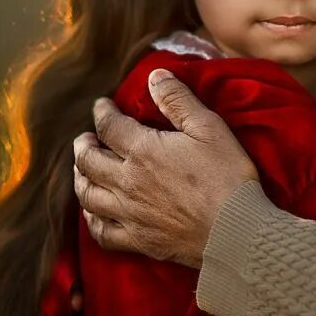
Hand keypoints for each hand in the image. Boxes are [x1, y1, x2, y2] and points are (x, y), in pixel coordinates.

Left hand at [73, 72, 259, 268]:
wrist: (235, 230)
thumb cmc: (227, 175)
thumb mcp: (209, 127)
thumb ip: (178, 100)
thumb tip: (154, 76)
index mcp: (143, 150)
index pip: (109, 126)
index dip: (102, 113)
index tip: (101, 105)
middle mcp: (128, 182)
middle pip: (88, 161)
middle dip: (82, 146)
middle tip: (84, 139)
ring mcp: (130, 213)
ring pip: (88, 195)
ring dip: (80, 178)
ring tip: (82, 170)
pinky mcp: (138, 240)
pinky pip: (101, 231)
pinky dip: (90, 220)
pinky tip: (93, 213)